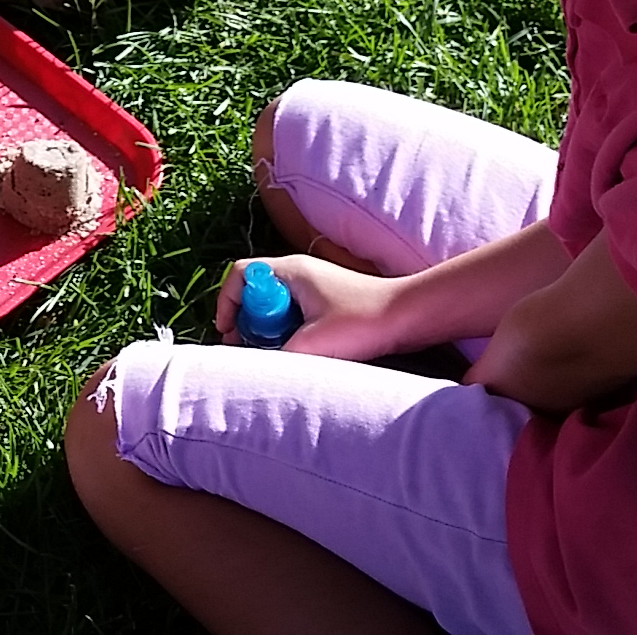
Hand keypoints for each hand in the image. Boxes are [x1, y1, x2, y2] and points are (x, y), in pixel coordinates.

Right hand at [209, 254, 414, 360]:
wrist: (409, 316)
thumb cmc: (364, 321)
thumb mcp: (313, 342)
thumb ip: (278, 355)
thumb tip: (254, 367)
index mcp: (290, 270)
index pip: (241, 274)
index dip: (227, 302)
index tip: (229, 331)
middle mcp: (298, 273)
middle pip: (254, 291)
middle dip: (247, 321)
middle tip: (249, 348)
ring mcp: (313, 287)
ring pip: (274, 306)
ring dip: (269, 330)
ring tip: (275, 354)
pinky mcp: (326, 303)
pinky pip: (293, 314)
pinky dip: (288, 332)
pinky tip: (298, 352)